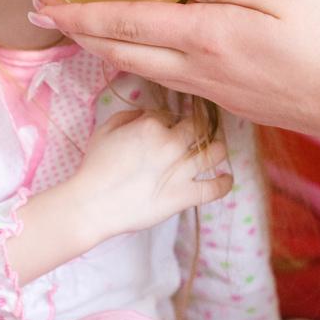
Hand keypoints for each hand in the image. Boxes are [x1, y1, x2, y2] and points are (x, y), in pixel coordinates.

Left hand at [31, 0, 319, 153]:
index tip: (44, 1)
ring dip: (110, 48)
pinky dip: (146, 59)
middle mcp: (206, 69)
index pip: (127, 21)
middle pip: (125, 52)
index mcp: (213, 34)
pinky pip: (175, 78)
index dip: (81, 12)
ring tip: (85, 30)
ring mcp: (222, 90)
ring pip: (147, 69)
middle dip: (82, 32)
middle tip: (46, 14)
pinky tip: (150, 51)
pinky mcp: (241, 100)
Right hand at [66, 109, 231, 241]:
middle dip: (201, 128)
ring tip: (216, 150)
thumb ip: (129, 115)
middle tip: (201, 132)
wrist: (92, 204)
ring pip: (215, 152)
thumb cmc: (94, 167)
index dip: (171, 120)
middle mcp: (171, 144)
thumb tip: (148, 114)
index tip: (169, 127)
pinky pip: (214, 189)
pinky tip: (226, 178)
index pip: (172, 115)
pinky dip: (225, 183)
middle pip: (199, 128)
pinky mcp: (183, 196)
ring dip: (218, 148)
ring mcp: (180, 171)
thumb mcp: (105, 129)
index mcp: (152, 125)